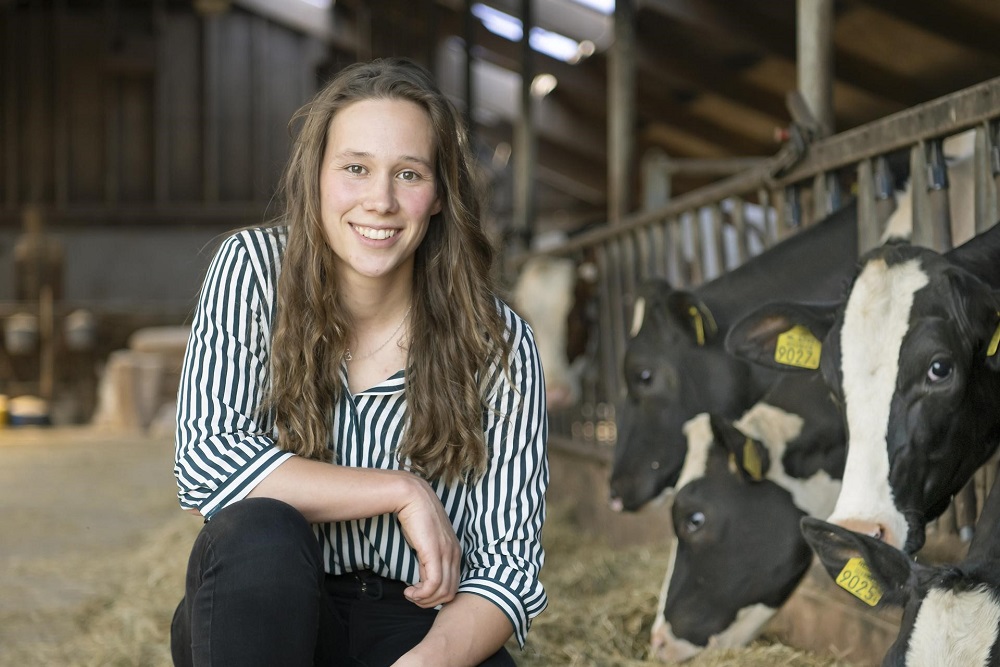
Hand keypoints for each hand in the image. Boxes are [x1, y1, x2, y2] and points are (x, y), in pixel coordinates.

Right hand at [395, 474, 460, 607]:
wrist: (412, 496)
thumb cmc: (415, 517)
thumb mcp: (426, 542)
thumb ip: (429, 558)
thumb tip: (424, 577)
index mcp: (455, 551)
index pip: (454, 585)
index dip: (436, 595)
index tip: (419, 592)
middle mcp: (455, 554)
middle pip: (450, 593)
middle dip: (430, 602)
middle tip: (414, 597)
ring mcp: (446, 554)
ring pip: (443, 592)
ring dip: (424, 600)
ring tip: (410, 594)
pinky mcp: (434, 553)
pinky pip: (433, 585)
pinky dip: (421, 594)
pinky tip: (409, 591)